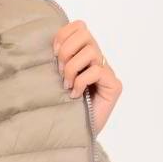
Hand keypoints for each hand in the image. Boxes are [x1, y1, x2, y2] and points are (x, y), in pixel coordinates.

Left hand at [51, 18, 121, 135]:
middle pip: (85, 33)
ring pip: (90, 51)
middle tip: (60, 72)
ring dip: (72, 69)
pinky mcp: (114, 85)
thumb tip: (48, 45)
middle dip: (66, 51)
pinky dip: (81, 82)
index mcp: (84, 54)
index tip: (53, 55)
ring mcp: (108, 72)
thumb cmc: (63, 108)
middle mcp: (98, 60)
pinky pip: (95, 71)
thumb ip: (57, 60)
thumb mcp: (55, 79)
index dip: (63, 35)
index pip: (79, 26)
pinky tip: (76, 95)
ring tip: (67, 86)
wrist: (75, 134)